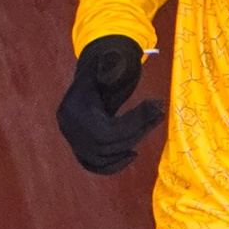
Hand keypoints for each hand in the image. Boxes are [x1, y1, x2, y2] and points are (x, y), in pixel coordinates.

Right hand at [57, 35, 163, 176]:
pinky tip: (133, 154)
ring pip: (103, 157)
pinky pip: (96, 166)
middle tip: (158, 113)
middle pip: (107, 144)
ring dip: (131, 144)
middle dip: (137, 130)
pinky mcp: (79, 151)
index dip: (135, 122)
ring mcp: (73, 142)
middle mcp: (69, 130)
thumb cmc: (100, 71)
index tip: (157, 105)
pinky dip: (114, 165)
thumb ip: (110, 64)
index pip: (107, 129)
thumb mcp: (105, 64)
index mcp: (73, 110)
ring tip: (150, 124)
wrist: (88, 84)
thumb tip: (116, 62)